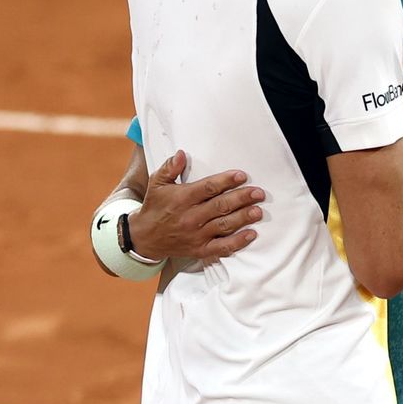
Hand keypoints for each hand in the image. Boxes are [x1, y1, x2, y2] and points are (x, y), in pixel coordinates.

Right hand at [128, 150, 264, 262]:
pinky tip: (251, 234)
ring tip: (258, 211)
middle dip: (242, 198)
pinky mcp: (200, 249)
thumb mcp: (157, 184)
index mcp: (182, 199)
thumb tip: (181, 153)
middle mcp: (190, 217)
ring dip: (243, 218)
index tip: (242, 175)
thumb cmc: (155, 206)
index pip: (208, 188)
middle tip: (258, 193)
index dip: (226, 181)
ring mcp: (196, 235)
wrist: (143, 238)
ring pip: (224, 226)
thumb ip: (170, 168)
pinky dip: (237, 242)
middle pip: (220, 206)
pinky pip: (221, 247)